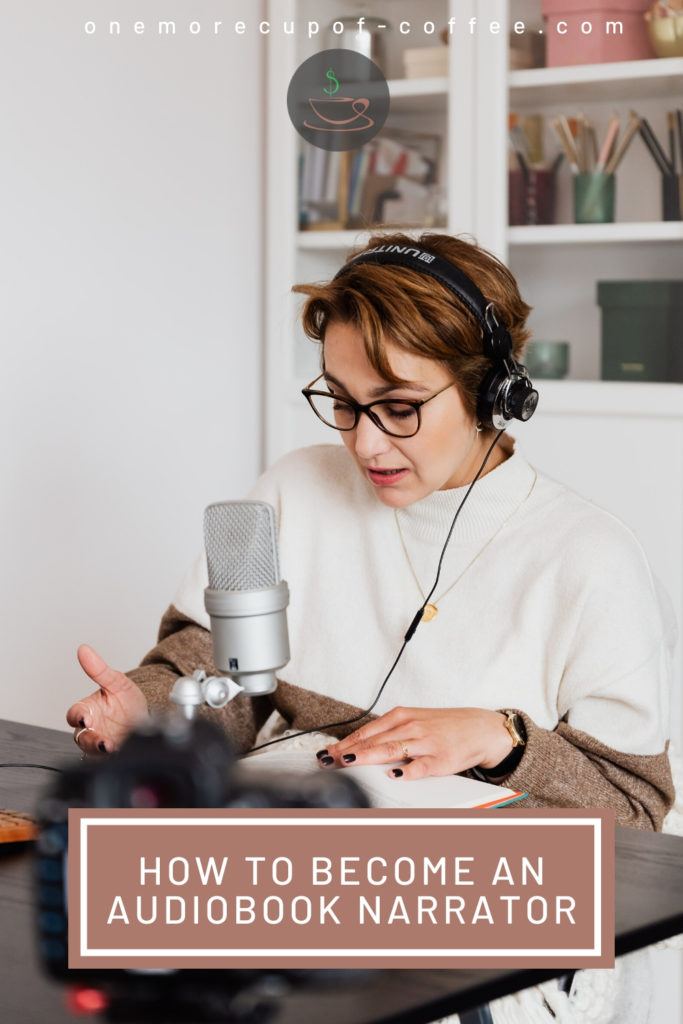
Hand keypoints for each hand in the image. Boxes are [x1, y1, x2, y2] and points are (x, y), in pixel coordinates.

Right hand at [66, 645, 149, 756]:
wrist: (146, 715)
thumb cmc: (125, 699)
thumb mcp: (116, 682)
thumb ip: (99, 669)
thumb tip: (84, 649)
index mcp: (88, 710)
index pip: (73, 714)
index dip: (77, 716)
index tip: (85, 718)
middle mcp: (91, 728)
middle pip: (80, 737)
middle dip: (88, 739)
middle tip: (100, 739)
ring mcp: (100, 743)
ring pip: (91, 751)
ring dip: (99, 751)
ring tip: (112, 747)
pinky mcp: (111, 756)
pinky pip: (106, 761)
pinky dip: (111, 758)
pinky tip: (120, 753)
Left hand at [320, 706, 513, 780]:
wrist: (480, 728)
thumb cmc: (445, 726)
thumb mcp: (415, 721)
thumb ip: (390, 731)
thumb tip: (360, 744)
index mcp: (402, 716)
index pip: (368, 731)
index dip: (346, 742)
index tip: (328, 752)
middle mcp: (411, 727)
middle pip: (374, 740)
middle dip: (349, 750)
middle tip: (329, 759)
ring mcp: (425, 743)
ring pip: (392, 749)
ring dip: (368, 756)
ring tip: (349, 761)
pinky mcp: (440, 759)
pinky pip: (420, 766)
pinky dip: (406, 771)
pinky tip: (394, 774)